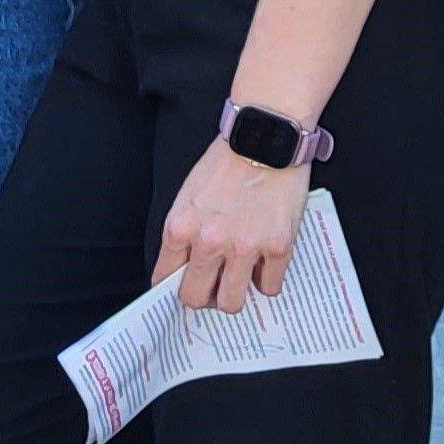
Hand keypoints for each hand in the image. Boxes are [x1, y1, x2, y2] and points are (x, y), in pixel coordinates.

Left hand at [153, 137, 313, 312]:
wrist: (263, 141)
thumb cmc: (224, 165)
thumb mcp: (187, 197)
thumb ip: (184, 234)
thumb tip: (183, 269)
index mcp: (180, 228)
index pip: (165, 280)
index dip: (172, 290)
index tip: (180, 291)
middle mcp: (209, 242)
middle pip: (196, 298)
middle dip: (202, 298)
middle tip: (211, 289)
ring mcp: (245, 248)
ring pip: (232, 302)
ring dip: (233, 295)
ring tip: (238, 280)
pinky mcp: (277, 248)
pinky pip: (269, 287)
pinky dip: (267, 281)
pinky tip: (264, 265)